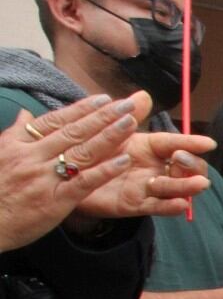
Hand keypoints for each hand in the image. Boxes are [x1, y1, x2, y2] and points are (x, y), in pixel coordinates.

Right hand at [0, 94, 147, 250]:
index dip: (82, 109)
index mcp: (20, 145)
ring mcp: (46, 178)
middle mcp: (34, 157)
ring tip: (130, 122)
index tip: (104, 98)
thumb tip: (26, 113)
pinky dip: (105, 170)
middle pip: (74, 132)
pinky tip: (124, 160)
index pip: (56, 120)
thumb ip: (16, 133)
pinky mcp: (56, 200)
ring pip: (82, 152)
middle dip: (103, 116)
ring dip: (109, 135)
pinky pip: (85, 182)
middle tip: (127, 104)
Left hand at [73, 129, 214, 219]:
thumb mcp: (108, 129)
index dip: (192, 142)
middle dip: (191, 164)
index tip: (209, 143)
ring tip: (196, 184)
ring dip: (187, 185)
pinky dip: (170, 207)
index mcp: (150, 146)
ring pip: (175, 187)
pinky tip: (181, 204)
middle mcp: (154, 166)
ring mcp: (147, 187)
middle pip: (184, 167)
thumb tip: (143, 95)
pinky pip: (156, 207)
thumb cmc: (91, 149)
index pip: (176, 142)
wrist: (66, 175)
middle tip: (180, 159)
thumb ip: (128, 115)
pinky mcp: (135, 205)